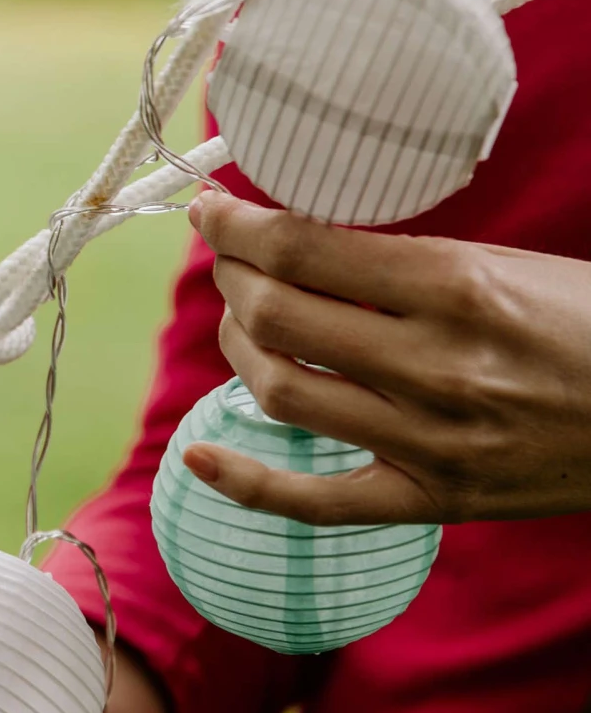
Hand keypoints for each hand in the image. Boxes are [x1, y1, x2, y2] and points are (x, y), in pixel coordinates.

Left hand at [187, 191, 590, 524]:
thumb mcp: (514, 267)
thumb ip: (412, 264)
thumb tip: (301, 246)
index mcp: (461, 287)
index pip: (305, 250)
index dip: (236, 226)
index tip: (211, 209)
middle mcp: (436, 364)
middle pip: (276, 316)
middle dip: (230, 277)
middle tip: (227, 257)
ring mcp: (430, 440)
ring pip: (280, 392)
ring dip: (237, 347)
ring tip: (241, 318)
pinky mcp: (433, 500)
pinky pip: (314, 503)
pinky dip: (245, 481)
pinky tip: (198, 454)